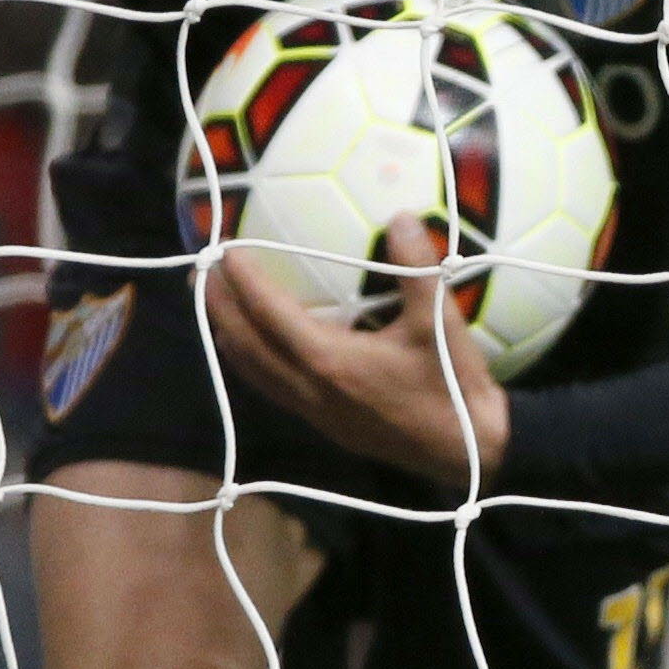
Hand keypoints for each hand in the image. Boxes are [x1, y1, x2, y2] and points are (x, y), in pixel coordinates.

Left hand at [202, 218, 511, 486]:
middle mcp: (311, 388)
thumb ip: (417, 269)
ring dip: (229, 335)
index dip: (244, 280)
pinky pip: (272, 388)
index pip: (269, 313)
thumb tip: (400, 218)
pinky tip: (256, 347)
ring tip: (215, 306)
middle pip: (245, 344)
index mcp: (331, 361)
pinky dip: (251, 361)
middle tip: (199, 271)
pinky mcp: (325, 424)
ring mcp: (314, 411)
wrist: (469, 451)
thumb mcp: (441, 323)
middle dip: (218, 307)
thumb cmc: (453, 386)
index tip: (227, 248)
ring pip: (252, 371)